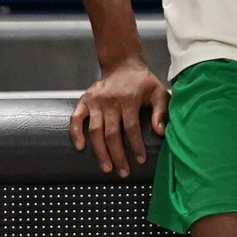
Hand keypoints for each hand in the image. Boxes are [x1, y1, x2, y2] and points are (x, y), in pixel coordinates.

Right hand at [69, 58, 169, 176]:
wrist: (123, 64)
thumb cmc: (143, 82)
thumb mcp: (159, 92)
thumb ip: (161, 111)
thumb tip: (160, 132)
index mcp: (129, 100)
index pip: (131, 128)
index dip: (135, 146)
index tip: (140, 160)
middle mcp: (110, 102)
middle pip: (112, 134)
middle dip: (117, 155)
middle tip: (123, 172)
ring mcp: (95, 101)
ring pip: (95, 131)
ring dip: (100, 151)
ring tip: (107, 168)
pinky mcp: (85, 100)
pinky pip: (76, 118)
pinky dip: (76, 133)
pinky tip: (80, 147)